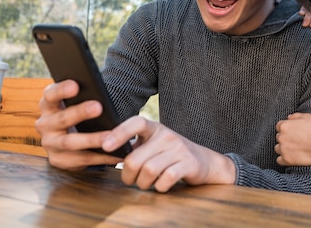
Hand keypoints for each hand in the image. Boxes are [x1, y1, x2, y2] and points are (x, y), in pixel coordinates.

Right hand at [35, 79, 122, 169]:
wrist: (68, 141)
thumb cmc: (78, 114)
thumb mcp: (76, 103)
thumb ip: (84, 97)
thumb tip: (101, 91)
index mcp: (49, 104)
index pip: (50, 94)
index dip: (61, 90)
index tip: (75, 85)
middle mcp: (45, 123)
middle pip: (62, 118)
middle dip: (80, 113)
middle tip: (98, 107)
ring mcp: (49, 143)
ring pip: (70, 142)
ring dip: (91, 139)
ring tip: (110, 136)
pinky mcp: (58, 160)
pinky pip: (81, 159)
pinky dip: (101, 157)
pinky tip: (117, 153)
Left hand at [101, 116, 236, 191]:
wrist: (205, 161)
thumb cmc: (171, 154)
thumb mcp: (155, 143)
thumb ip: (135, 145)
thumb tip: (105, 147)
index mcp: (156, 128)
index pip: (137, 122)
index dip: (119, 133)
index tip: (106, 146)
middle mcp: (167, 136)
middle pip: (135, 158)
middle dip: (128, 175)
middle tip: (130, 179)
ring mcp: (179, 149)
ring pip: (149, 171)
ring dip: (143, 183)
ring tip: (146, 183)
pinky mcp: (189, 164)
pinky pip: (166, 179)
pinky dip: (159, 187)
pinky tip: (161, 185)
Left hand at [275, 112, 310, 166]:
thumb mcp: (309, 117)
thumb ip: (296, 116)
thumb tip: (289, 117)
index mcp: (285, 126)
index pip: (279, 126)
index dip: (287, 128)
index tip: (293, 132)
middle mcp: (281, 137)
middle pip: (279, 137)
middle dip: (285, 138)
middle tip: (296, 140)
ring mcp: (283, 149)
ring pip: (278, 148)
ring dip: (284, 148)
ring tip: (295, 149)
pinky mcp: (286, 160)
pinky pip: (279, 160)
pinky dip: (284, 159)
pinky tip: (292, 157)